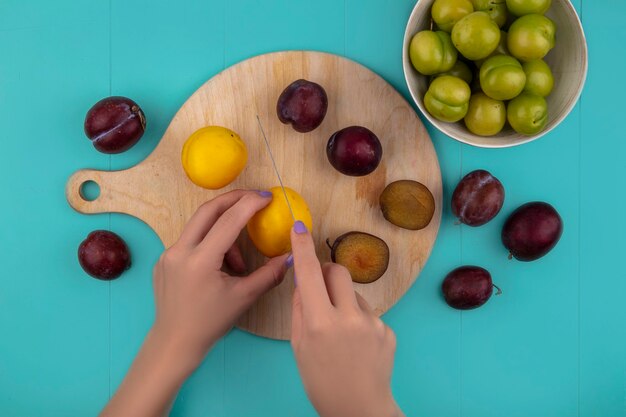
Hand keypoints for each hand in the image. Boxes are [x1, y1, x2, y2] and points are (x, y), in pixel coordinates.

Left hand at [152, 189, 289, 369]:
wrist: (174, 342)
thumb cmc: (210, 323)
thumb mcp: (244, 297)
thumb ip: (269, 274)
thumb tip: (291, 257)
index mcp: (200, 260)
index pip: (228, 220)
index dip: (250, 204)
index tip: (267, 197)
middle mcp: (179, 251)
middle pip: (208, 210)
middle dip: (233, 200)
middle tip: (254, 198)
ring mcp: (168, 254)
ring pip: (199, 226)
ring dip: (222, 230)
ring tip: (239, 261)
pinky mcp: (164, 260)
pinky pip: (190, 241)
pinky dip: (209, 243)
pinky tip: (219, 267)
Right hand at [289, 221, 402, 416]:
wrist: (359, 409)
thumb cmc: (322, 382)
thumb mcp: (299, 347)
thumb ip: (300, 310)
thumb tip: (303, 281)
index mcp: (320, 323)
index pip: (309, 273)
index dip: (302, 248)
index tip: (299, 229)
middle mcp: (348, 318)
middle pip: (338, 271)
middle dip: (327, 273)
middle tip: (321, 290)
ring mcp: (372, 323)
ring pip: (354, 294)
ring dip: (344, 302)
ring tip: (341, 334)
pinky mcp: (388, 330)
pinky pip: (369, 313)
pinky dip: (359, 321)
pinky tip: (358, 346)